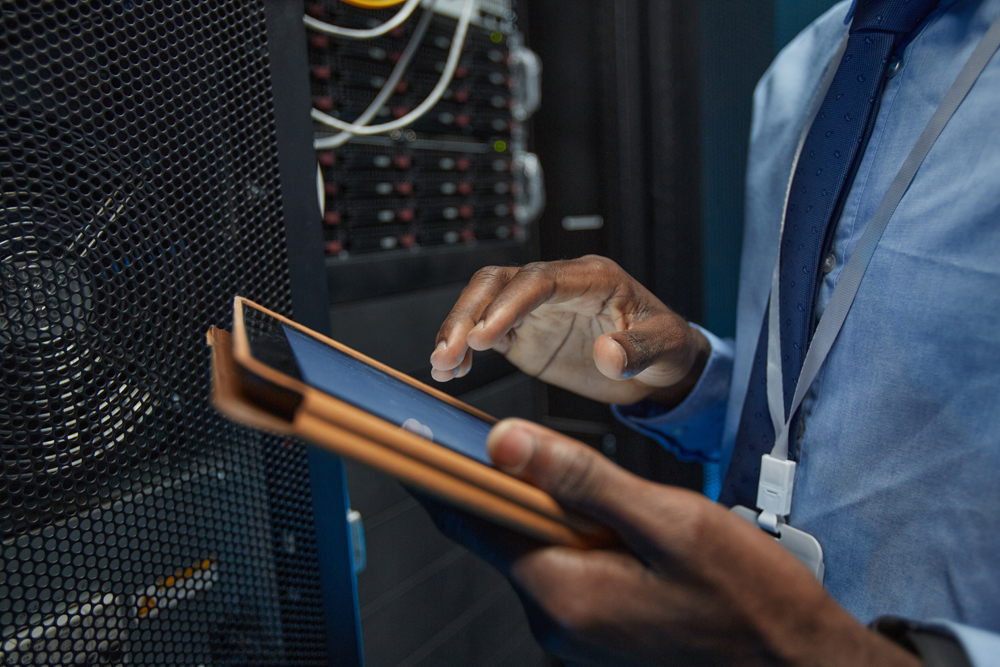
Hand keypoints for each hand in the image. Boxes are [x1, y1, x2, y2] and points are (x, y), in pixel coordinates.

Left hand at [425, 419, 921, 666]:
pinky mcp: (599, 633)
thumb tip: (504, 444)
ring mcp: (577, 633)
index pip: (471, 522)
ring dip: (560, 511)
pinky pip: (570, 572)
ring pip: (541, 549)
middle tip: (540, 442)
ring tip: (621, 498)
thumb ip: (582, 481)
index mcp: (562, 592)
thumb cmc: (748, 600)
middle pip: (505, 533)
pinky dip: (581, 539)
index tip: (418, 433)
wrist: (798, 666)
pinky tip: (630, 531)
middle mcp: (556, 620)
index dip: (442, 472)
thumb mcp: (668, 523)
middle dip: (517, 484)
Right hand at [429, 256, 709, 405]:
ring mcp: (536, 310)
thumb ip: (637, 350)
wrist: (659, 366)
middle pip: (499, 283)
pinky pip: (485, 332)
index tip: (485, 335)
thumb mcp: (665, 348)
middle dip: (468, 313)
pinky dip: (464, 348)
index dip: (509, 304)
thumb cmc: (667, 345)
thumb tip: (608, 353)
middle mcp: (557, 287)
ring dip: (457, 330)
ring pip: (483, 303)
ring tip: (442, 365)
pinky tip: (451, 370)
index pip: (540, 280)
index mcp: (591, 278)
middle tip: (449, 352)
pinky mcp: (524, 333)